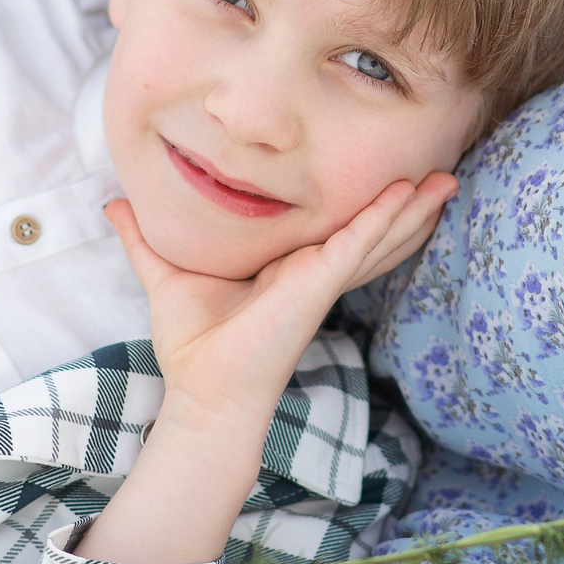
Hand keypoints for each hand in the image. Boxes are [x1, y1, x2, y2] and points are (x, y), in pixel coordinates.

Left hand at [81, 173, 456, 563]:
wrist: (203, 390)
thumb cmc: (193, 344)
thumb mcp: (166, 273)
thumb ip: (144, 238)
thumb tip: (115, 205)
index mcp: (289, 268)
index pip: (337, 231)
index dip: (368, 207)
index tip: (392, 175)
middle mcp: (312, 271)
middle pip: (373, 232)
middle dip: (408, 204)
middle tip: (444, 173)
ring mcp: (321, 277)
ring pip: (379, 235)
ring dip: (414, 208)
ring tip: (449, 179)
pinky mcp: (319, 283)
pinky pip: (360, 243)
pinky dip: (386, 218)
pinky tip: (411, 195)